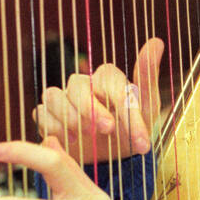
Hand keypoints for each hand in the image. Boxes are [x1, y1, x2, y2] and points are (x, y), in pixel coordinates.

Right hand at [33, 38, 164, 166]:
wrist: (113, 158)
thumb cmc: (131, 128)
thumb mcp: (146, 108)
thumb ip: (147, 77)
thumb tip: (157, 41)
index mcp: (107, 79)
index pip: (110, 83)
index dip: (125, 109)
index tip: (139, 135)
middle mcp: (82, 84)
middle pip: (77, 86)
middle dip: (92, 109)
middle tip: (109, 130)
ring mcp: (62, 99)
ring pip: (54, 97)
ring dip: (70, 117)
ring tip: (88, 135)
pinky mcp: (48, 116)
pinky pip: (41, 114)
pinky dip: (54, 127)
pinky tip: (71, 141)